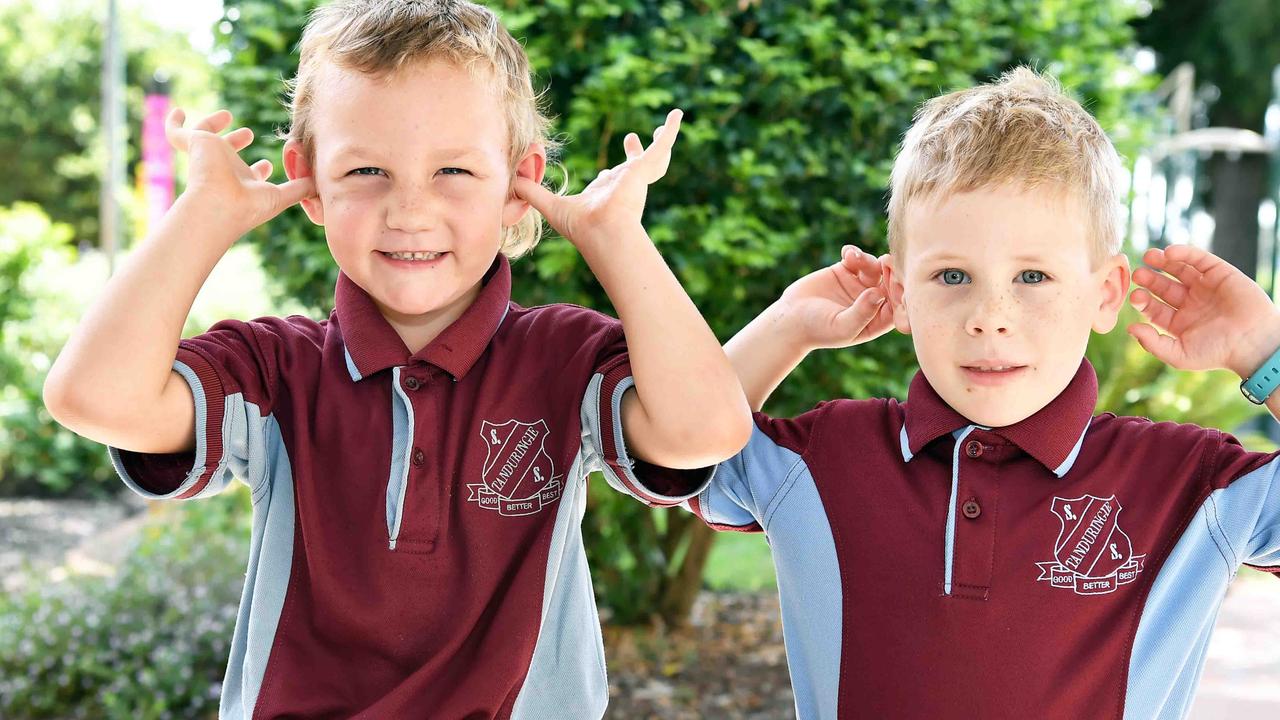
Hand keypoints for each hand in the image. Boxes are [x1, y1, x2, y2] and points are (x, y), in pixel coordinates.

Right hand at [166, 108, 315, 235]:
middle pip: (229, 153)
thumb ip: (300, 189)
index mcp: (243, 181)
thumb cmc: (249, 206)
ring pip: (204, 138)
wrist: (219, 204)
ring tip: (227, 115)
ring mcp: (208, 156)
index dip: (258, 171)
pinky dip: (174, 123)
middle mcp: (225, 168)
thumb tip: (319, 184)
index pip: (250, 175)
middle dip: (238, 143)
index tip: (267, 165)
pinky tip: (178, 112)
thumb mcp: (281, 196)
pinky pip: (176, 132)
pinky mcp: (194, 144)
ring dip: (214, 125)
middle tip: (249, 134)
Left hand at [513, 109, 682, 250]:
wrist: (603, 232)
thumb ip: (532, 192)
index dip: (607, 177)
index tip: (603, 174)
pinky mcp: (645, 169)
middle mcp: (624, 186)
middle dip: (634, 155)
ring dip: (661, 143)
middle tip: (632, 139)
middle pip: (632, 168)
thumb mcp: (550, 205)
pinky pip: (663, 146)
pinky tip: (678, 115)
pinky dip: (671, 131)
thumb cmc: (581, 227)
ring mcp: (637, 178)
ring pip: (655, 158)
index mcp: (606, 194)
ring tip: (668, 127)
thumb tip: (513, 181)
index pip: (609, 182)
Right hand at [774, 244, 892, 351]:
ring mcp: (860, 284)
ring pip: (875, 266)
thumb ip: (862, 313)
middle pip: (891, 282)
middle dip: (890, 270)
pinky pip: (856, 257)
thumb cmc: (817, 330)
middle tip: (885, 260)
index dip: (901, 291)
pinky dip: (854, 253)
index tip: (893, 281)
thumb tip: (879, 293)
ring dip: (868, 259)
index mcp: (877, 319)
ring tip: (852, 258)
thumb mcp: (842, 327)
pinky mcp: (845, 271)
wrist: (790, 319)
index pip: (899, 304)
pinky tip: (846, 253)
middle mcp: (872, 301)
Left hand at [1128, 244, 1279, 377]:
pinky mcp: (1220, 273)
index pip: (1154, 307)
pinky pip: (1198, 259)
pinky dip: (1184, 253)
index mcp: (1178, 321)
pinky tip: (1169, 253)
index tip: (1136, 296)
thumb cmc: (1217, 353)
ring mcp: (1204, 287)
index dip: (1143, 301)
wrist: (1253, 342)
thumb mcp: (1179, 355)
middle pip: (1163, 286)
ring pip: (1179, 269)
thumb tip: (1129, 328)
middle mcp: (1190, 302)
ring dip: (1163, 261)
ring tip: (1149, 256)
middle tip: (1138, 274)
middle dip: (1150, 279)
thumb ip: (1152, 343)